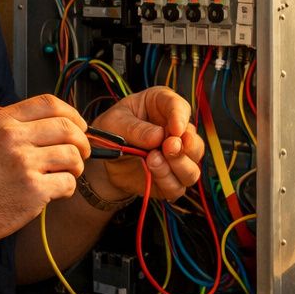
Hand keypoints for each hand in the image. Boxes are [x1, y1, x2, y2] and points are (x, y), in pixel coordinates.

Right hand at [0, 95, 90, 245]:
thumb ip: (18, 128)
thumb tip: (59, 125)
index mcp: (2, 122)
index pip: (49, 103)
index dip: (72, 114)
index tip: (79, 126)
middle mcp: (12, 138)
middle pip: (67, 128)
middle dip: (82, 142)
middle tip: (80, 154)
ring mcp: (23, 164)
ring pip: (73, 155)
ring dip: (76, 168)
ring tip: (63, 175)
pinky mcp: (33, 190)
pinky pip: (68, 183)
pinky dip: (67, 189)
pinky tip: (52, 193)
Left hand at [87, 86, 203, 200]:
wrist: (101, 160)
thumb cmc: (110, 132)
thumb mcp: (113, 122)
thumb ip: (134, 128)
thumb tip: (157, 137)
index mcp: (162, 106)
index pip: (180, 108)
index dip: (180, 118)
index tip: (175, 129)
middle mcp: (174, 132)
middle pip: (193, 141)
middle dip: (186, 145)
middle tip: (169, 146)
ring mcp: (175, 158)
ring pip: (192, 166)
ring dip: (179, 165)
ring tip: (153, 159)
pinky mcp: (170, 180)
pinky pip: (178, 186)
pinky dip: (167, 181)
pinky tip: (151, 171)